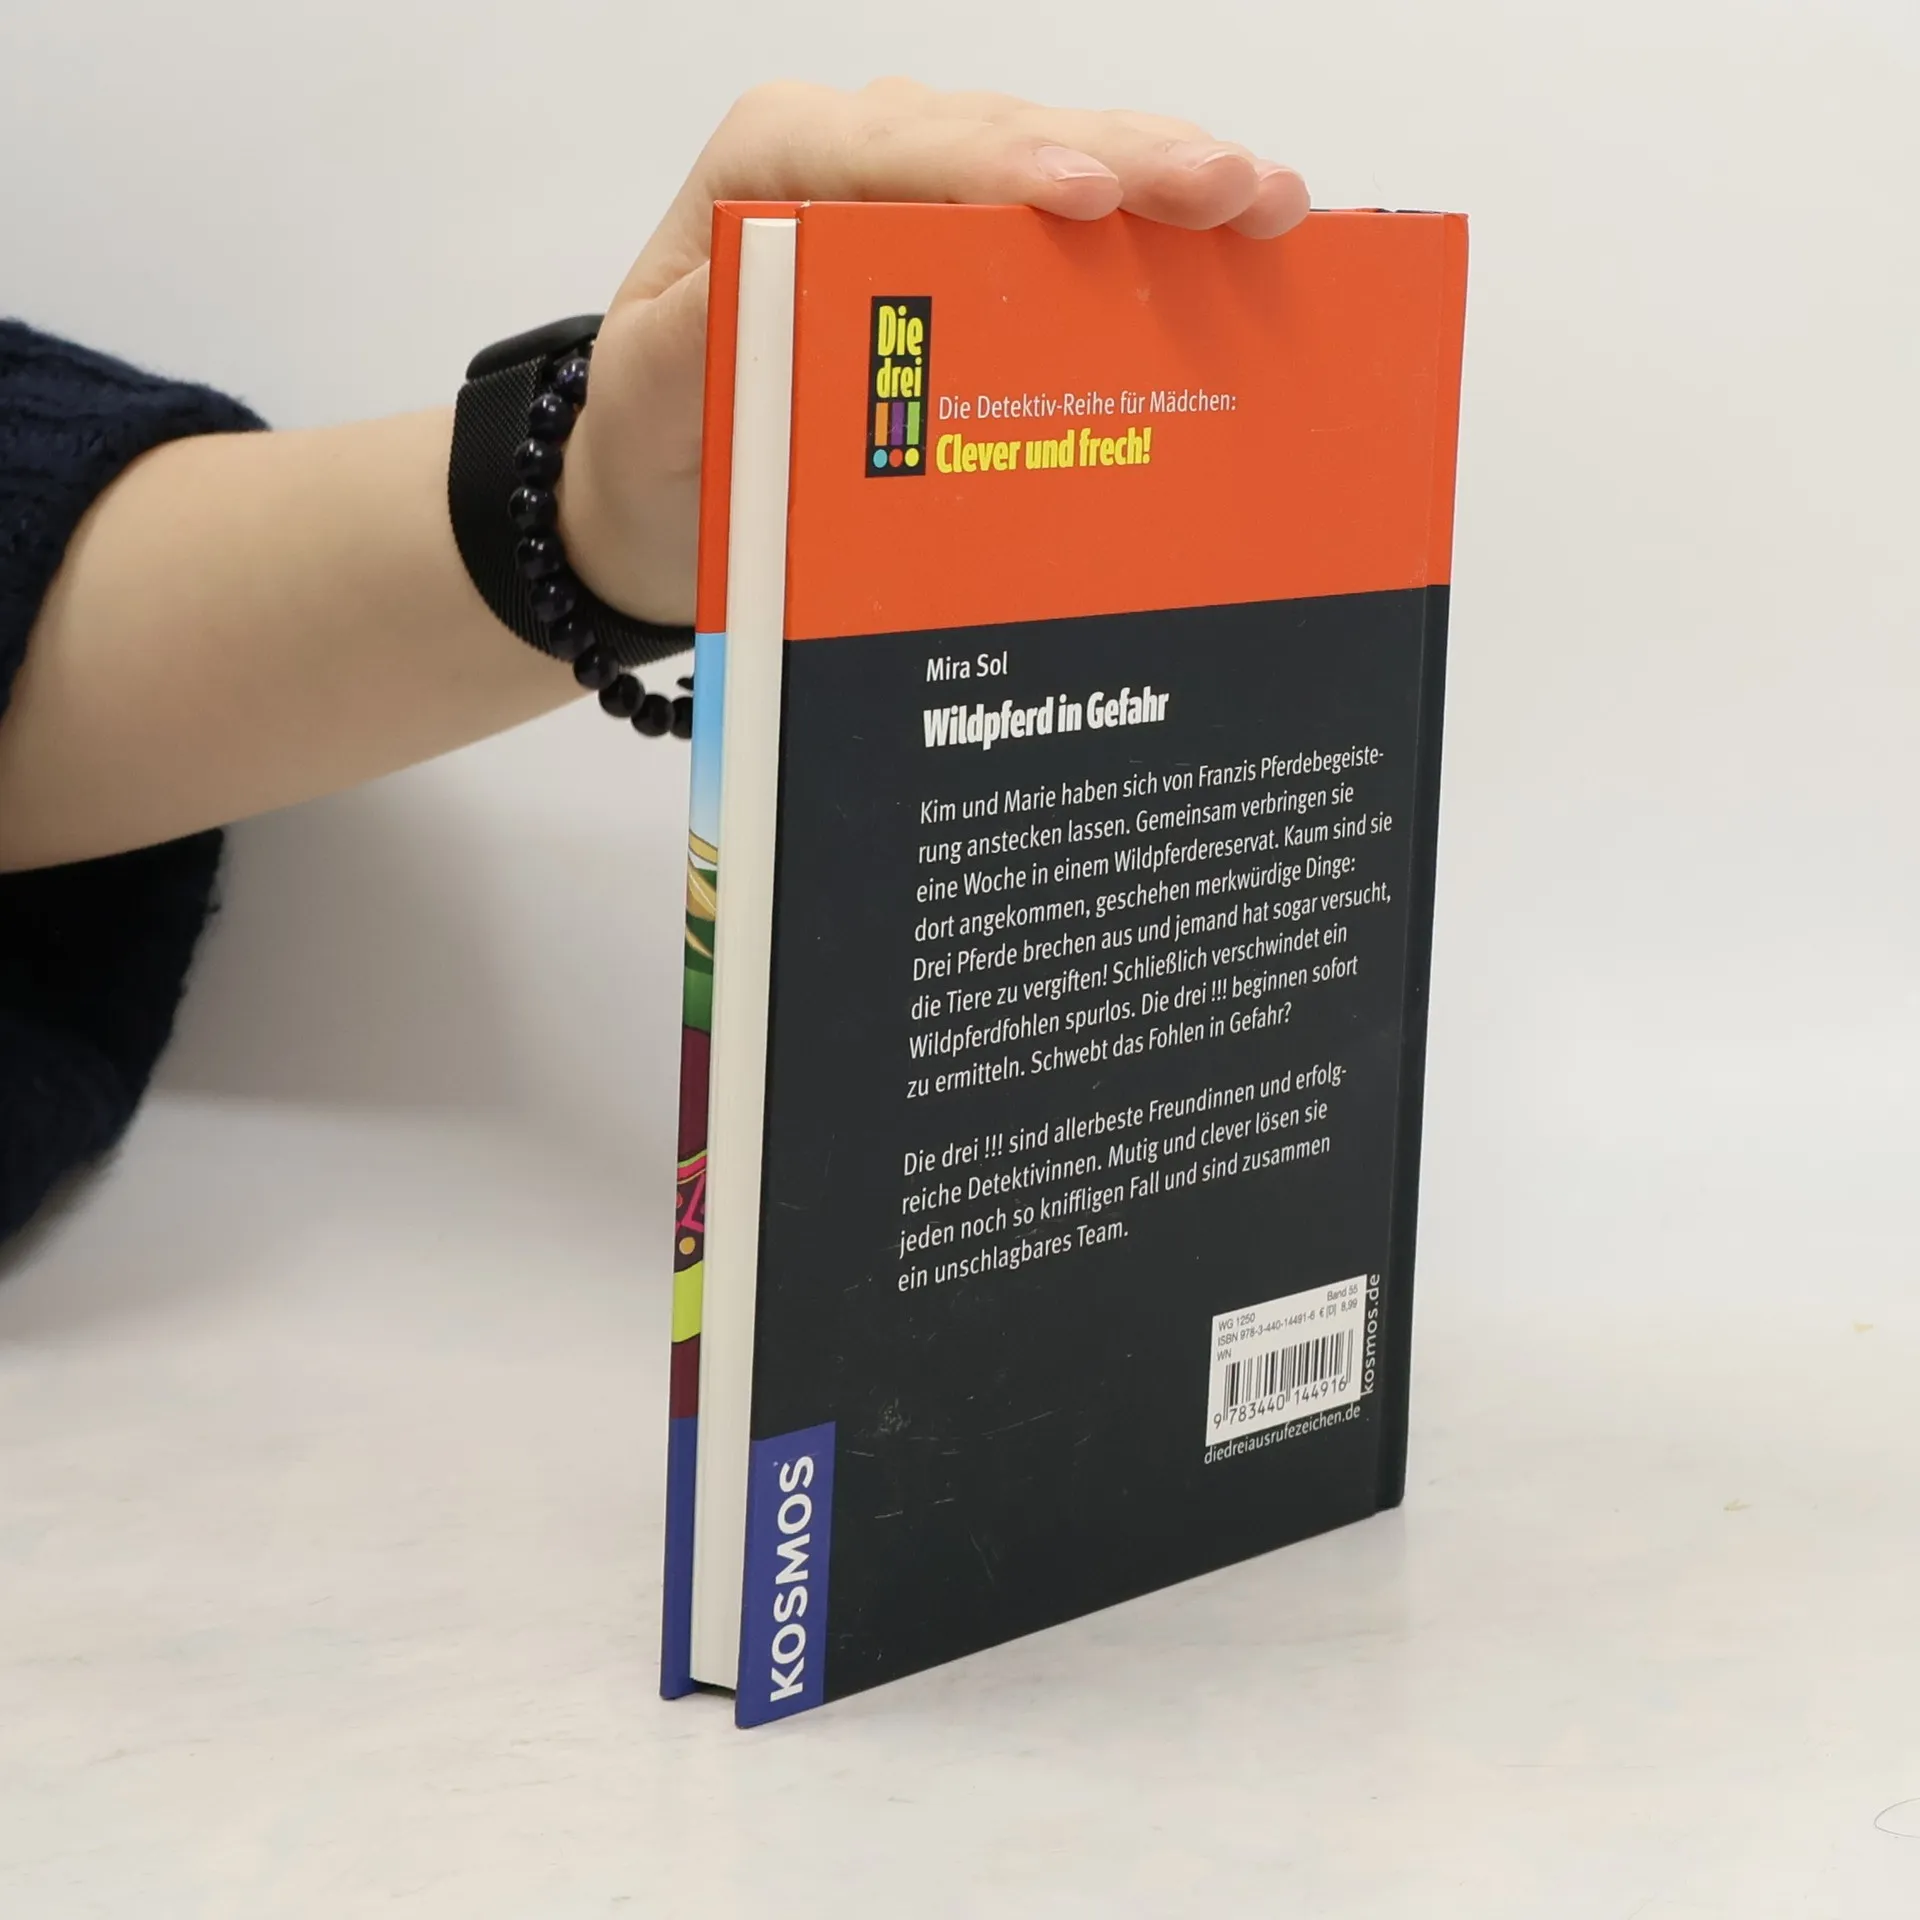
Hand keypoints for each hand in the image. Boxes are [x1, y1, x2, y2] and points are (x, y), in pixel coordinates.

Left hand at [561, 80, 1309, 623]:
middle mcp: (862, 156)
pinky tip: (1234, 235)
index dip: (1003, 168)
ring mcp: (927, 196)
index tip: (1087, 201)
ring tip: (1267, 200)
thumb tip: (779, 278)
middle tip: (1232, 189)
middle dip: (1128, 161)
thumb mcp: (657, 389)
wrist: (664, 485)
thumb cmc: (659, 432)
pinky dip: (1153, 231)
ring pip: (1059, 164)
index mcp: (777, 163)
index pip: (903, 151)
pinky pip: (1068, 224)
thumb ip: (708, 326)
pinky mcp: (968, 249)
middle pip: (1007, 141)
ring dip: (1168, 181)